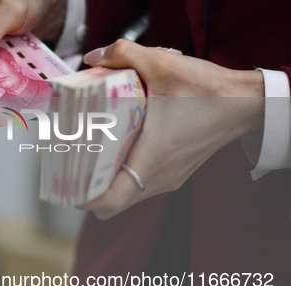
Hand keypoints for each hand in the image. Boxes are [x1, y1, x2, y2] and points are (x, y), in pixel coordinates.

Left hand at [78, 39, 264, 218]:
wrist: (244, 104)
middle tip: (70, 168)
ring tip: (87, 159)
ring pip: (126, 197)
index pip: (112, 201)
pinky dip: (122, 177)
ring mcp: (168, 179)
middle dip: (87, 192)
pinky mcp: (173, 174)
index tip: (67, 184)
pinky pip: (139, 187)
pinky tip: (115, 152)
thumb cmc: (207, 90)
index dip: (84, 199)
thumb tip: (93, 59)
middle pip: (113, 205)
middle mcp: (159, 177)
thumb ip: (123, 54)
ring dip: (104, 185)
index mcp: (152, 158)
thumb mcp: (162, 63)